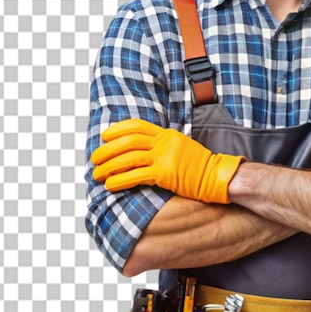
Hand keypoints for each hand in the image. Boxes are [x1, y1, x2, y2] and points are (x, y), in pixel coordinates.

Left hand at [91, 119, 244, 203]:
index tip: (104, 136)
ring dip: (109, 166)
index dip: (118, 129)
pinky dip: (120, 180)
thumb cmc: (199, 166)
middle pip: (128, 141)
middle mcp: (164, 142)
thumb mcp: (181, 146)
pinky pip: (136, 176)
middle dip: (107, 150)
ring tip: (96, 174)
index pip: (137, 126)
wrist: (216, 176)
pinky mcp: (164, 173)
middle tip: (94, 158)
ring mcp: (164, 157)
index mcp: (167, 134)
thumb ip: (163, 145)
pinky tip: (110, 185)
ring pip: (128, 158)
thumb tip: (143, 152)